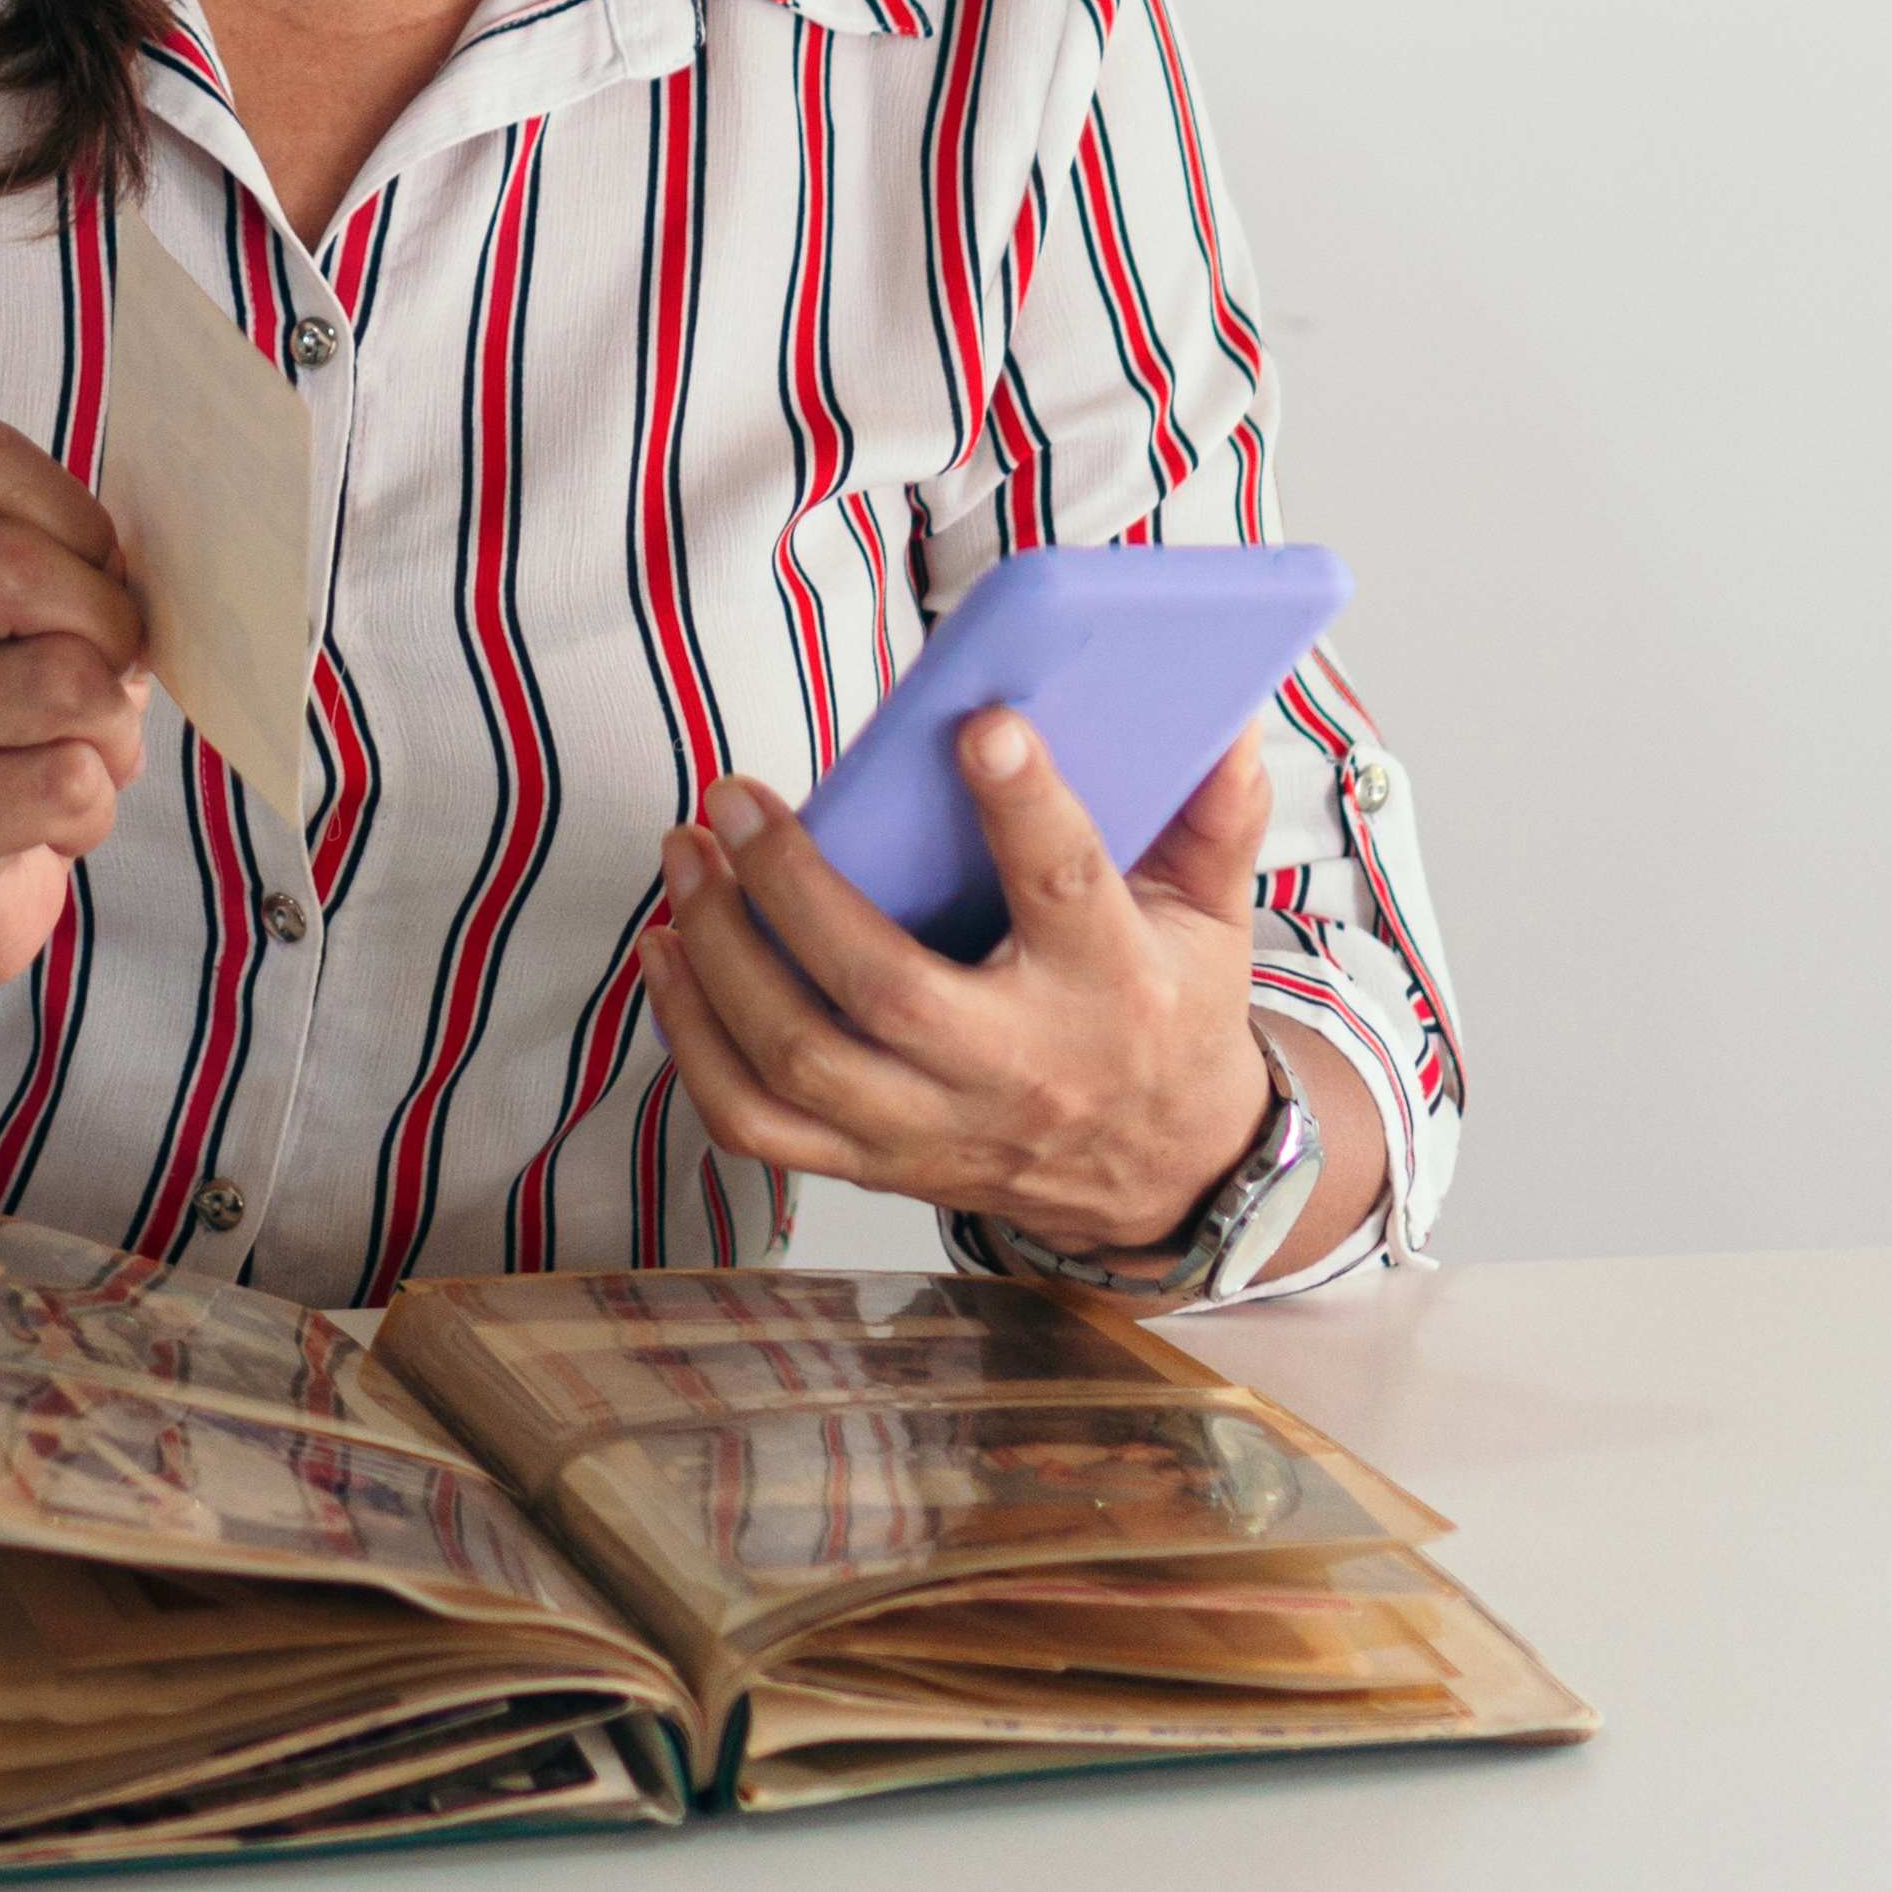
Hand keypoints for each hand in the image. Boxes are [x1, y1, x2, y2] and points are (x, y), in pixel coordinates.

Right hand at [0, 421, 152, 1031]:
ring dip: (113, 725)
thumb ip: (67, 576)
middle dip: (110, 620)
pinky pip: (68, 783)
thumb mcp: (2, 634)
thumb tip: (184, 567)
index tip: (96, 576)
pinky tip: (54, 821)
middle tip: (114, 672)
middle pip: (15, 566)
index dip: (75, 512)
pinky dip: (95, 806)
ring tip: (85, 752)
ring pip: (61, 679)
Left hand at [637, 712, 1277, 1258]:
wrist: (1166, 1175)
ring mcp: (938, 1127)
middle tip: (732, 802)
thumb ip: (1213, 817)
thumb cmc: (1167, 1017)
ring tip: (686, 859)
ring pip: (800, 1060)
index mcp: (1111, 987)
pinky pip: (760, 1125)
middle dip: (791, 888)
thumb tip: (1222, 715)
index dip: (1025, 807)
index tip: (978, 725)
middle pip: (883, 986)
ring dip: (720, 957)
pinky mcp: (881, 1163)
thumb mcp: (1213, 918)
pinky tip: (669, 959)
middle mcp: (1018, 1066)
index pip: (1068, 890)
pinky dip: (695, 1046)